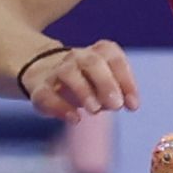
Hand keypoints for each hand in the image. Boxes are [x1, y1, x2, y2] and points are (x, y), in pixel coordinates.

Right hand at [23, 40, 139, 119]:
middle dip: (106, 83)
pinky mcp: (39, 88)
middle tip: (115, 105)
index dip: (126, 81)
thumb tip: (129, 104)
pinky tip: (75, 119)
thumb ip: (119, 93)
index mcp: (99, 53)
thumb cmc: (89, 82)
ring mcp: (56, 71)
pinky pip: (46, 94)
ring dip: (84, 91)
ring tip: (95, 110)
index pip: (114, 58)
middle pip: (92, 62)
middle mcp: (77, 58)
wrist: (47, 77)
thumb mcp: (107, 86)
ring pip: (68, 73)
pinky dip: (60, 107)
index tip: (133, 105)